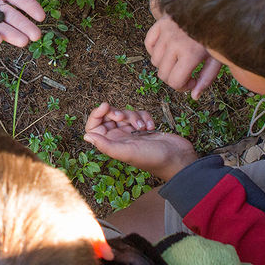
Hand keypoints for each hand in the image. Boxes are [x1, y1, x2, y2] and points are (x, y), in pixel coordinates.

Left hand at [83, 102, 197, 180]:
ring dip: (134, 116)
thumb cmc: (152, 158)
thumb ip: (105, 145)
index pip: (94, 127)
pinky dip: (145, 117)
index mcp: (112, 144)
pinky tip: (151, 127)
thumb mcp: (126, 152)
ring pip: (126, 114)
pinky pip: (139, 114)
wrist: (178, 158)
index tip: (105, 106)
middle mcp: (120, 138)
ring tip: (142, 127)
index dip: (96, 114)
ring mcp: (132, 133)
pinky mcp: (145, 128)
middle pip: (110, 117)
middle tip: (124, 118)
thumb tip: (86, 136)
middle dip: (118, 113)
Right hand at [144, 12, 221, 98]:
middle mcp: (175, 43)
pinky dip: (155, 51)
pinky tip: (168, 49)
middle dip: (174, 79)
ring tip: (179, 59)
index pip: (175, 82)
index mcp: (191, 54)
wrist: (212, 9)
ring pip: (154, 61)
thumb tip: (194, 96)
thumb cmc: (217, 35)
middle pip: (163, 74)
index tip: (192, 81)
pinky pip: (149, 45)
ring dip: (165, 65)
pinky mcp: (160, 24)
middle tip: (186, 73)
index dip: (183, 87)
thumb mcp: (217, 58)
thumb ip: (206, 78)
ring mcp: (165, 33)